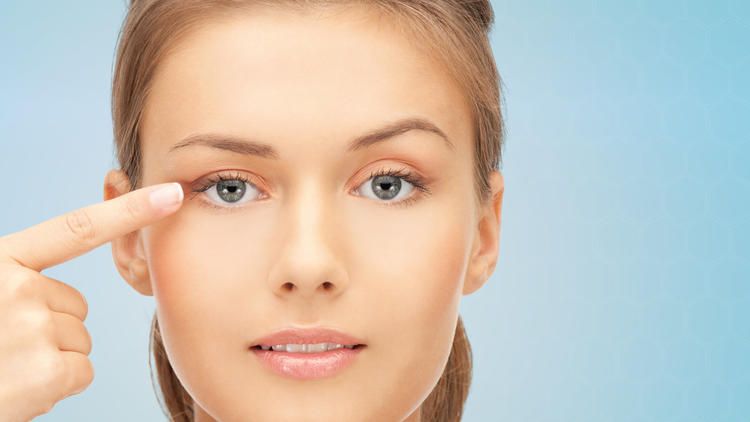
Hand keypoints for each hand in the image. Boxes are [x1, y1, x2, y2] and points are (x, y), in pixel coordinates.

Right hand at [0, 181, 182, 420]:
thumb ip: (16, 285)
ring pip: (79, 340)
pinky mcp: (46, 369)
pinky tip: (15, 392)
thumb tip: (60, 297)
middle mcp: (16, 286)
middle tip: (2, 351)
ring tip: (2, 371)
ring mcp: (32, 325)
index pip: (76, 229)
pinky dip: (54, 387)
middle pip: (75, 305)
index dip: (129, 210)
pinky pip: (80, 372)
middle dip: (48, 330)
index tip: (172, 193)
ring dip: (48, 360)